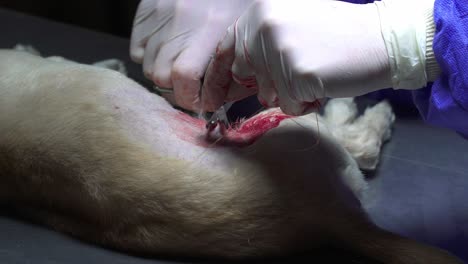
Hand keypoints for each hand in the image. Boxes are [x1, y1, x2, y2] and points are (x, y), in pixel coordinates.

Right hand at [130, 0, 252, 110]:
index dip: (191, 98)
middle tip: (191, 88)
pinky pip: (137, 49)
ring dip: (163, 74)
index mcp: (209, 29)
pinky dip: (149, 58)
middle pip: (161, 76)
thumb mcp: (243, 31)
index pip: (184, 77)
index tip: (201, 102)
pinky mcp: (146, 10)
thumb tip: (218, 98)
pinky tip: (165, 52)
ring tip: (178, 68)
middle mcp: (180, 22)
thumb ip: (232, 64)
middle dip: (177, 90)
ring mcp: (159, 15)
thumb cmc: (237, 0)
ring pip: (147, 66)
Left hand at [201, 0, 392, 114]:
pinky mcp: (297, 72)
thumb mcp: (291, 27)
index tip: (210, 100)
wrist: (382, 39)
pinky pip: (288, 105)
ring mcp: (280, 48)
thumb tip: (231, 79)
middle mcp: (265, 25)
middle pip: (247, 76)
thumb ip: (258, 47)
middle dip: (269, 84)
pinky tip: (323, 84)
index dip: (219, 77)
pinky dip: (305, 102)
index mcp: (261, 11)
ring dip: (290, 94)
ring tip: (316, 74)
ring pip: (268, 94)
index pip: (227, 50)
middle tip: (300, 72)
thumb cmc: (337, 35)